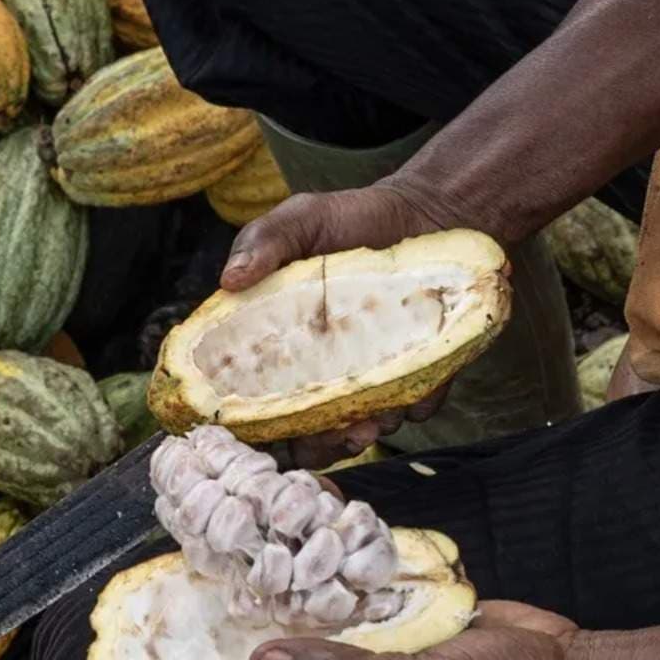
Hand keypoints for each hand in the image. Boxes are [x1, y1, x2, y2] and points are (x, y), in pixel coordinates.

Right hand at [223, 172, 458, 466]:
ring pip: (360, 429)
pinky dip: (415, 406)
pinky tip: (418, 391)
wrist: (430, 214)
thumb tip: (229, 281)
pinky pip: (414, 406)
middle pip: (306, 433)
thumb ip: (264, 241)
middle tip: (337, 434)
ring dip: (366, 432)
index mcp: (280, 344)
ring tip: (374, 420)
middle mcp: (320, 371)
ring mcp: (368, 377)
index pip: (255, 399)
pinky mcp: (416, 375)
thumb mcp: (302, 219)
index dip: (254, 426)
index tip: (266, 431)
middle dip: (320, 446)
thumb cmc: (354, 218)